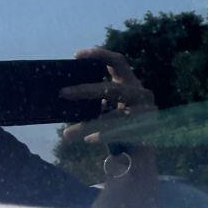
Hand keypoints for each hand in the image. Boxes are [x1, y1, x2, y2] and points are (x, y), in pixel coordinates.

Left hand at [59, 47, 157, 207]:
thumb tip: (59, 96)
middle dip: (86, 90)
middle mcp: (140, 92)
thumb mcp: (104, 108)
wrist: (137, 152)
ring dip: (90, 123)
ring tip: (70, 133)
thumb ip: (91, 100)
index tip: (76, 55)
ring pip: (115, 114)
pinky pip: (121, 130)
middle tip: (62, 93)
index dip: (99, 54)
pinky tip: (89, 140)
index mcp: (128, 82)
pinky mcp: (147, 126)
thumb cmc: (116, 125)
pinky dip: (104, 135)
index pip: (117, 61)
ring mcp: (146, 109)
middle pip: (112, 87)